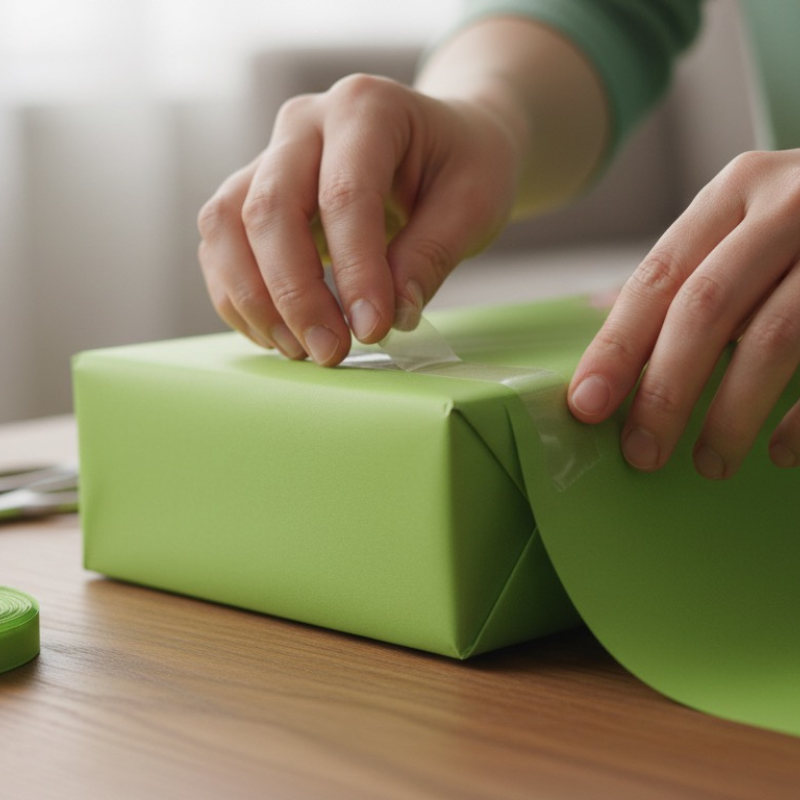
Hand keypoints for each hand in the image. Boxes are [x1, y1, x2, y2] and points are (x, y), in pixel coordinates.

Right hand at [197, 74, 519, 365]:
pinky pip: (220, 244)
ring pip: (225, 224)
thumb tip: (392, 315)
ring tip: (301, 349)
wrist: (443, 140)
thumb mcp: (474, 203)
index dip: (355, 270)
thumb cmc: (463, 164)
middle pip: (269, 208)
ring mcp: (270, 155)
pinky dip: (238, 296)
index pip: (344, 194)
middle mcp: (305, 123)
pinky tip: (278, 334)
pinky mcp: (253, 192)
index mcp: (366, 107)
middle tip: (331, 352)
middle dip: (295, 294)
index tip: (372, 329)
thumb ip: (431, 255)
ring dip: (254, 298)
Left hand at [568, 149, 799, 477]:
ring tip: (708, 464)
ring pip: (775, 338)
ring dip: (732, 414)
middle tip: (640, 454)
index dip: (616, 348)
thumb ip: (689, 269)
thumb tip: (597, 316)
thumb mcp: (748, 222)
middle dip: (665, 391)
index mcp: (738, 190)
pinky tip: (782, 454)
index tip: (586, 406)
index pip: (658, 278)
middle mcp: (792, 203)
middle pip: (706, 308)